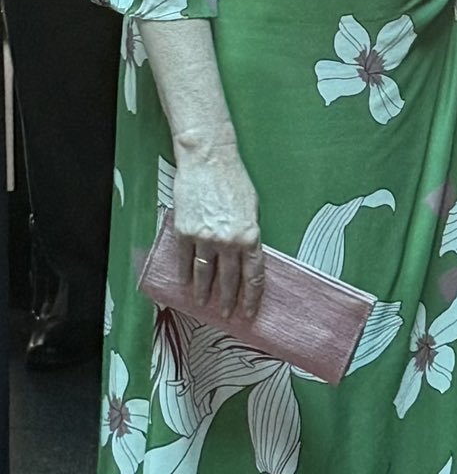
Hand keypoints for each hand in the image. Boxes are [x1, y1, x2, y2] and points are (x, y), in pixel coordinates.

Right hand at [171, 139, 263, 322]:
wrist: (208, 160)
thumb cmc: (233, 180)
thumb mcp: (253, 210)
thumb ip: (249, 235)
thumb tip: (246, 258)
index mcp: (250, 236)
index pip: (253, 277)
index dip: (251, 298)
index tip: (249, 311)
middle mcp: (228, 241)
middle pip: (228, 281)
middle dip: (227, 300)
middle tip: (225, 313)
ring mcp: (205, 238)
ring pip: (204, 274)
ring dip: (203, 291)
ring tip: (202, 302)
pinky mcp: (185, 232)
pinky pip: (184, 260)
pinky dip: (184, 273)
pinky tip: (185, 282)